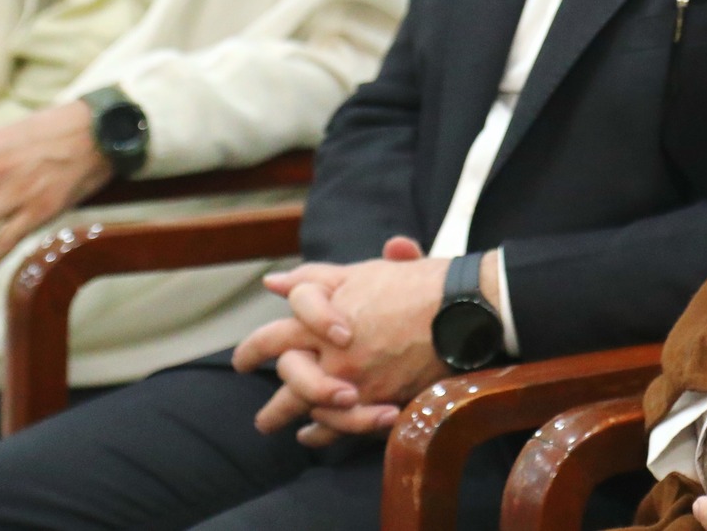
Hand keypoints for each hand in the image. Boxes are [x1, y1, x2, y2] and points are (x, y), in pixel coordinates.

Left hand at [235, 236, 472, 445]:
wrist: (462, 309)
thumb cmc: (416, 284)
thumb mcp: (363, 271)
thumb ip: (316, 279)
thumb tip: (274, 284)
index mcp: (321, 318)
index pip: (273, 337)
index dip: (253, 349)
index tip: (245, 360)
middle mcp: (330, 353)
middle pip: (285, 379)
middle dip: (269, 398)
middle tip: (258, 410)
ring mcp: (352, 380)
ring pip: (306, 407)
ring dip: (285, 417)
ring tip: (273, 425)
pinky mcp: (376, 401)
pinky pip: (338, 427)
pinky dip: (322, 434)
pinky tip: (313, 435)